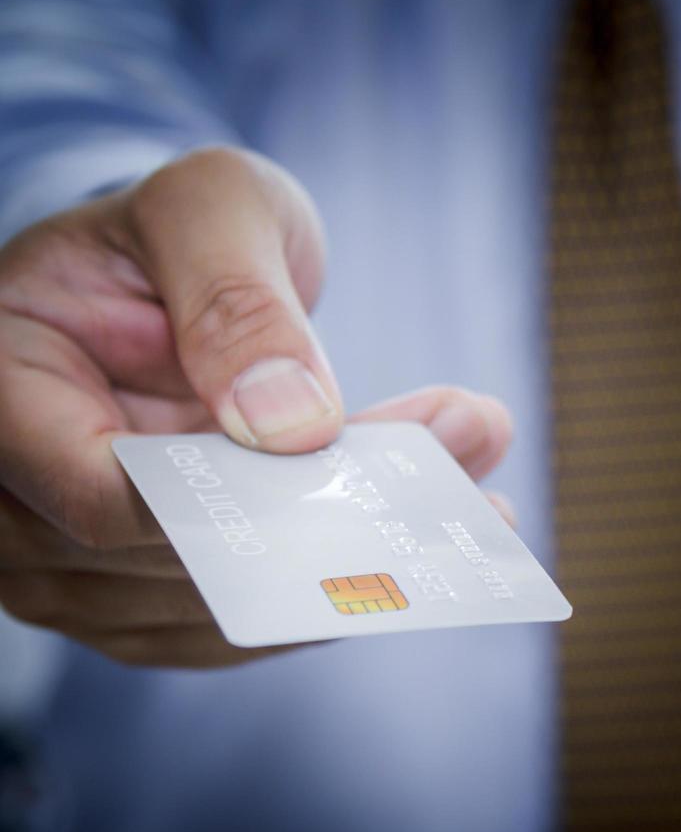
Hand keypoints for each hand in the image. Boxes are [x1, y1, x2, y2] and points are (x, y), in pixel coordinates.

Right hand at [0, 147, 514, 667]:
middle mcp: (15, 506)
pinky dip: (346, 586)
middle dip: (334, 512)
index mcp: (1, 395)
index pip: (103, 493)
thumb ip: (235, 296)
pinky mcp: (145, 601)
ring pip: (229, 604)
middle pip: (181, 558)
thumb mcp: (208, 208)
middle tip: (470, 450)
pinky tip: (439, 534)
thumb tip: (291, 423)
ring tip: (481, 489)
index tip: (353, 455)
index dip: (231, 498)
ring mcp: (75, 571)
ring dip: (365, 554)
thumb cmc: (168, 233)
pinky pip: (248, 623)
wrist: (160, 284)